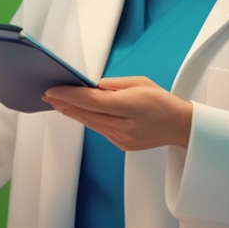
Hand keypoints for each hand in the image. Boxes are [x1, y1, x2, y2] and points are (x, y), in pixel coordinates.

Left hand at [41, 76, 192, 149]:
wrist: (180, 126)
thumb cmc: (162, 102)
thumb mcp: (139, 83)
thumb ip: (111, 85)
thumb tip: (89, 86)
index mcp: (130, 106)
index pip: (91, 100)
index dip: (68, 95)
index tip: (52, 90)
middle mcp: (124, 125)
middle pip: (86, 114)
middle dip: (64, 103)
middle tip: (48, 94)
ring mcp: (122, 138)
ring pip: (89, 123)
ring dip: (72, 112)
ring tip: (57, 102)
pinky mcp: (121, 144)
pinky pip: (99, 129)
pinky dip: (87, 119)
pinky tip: (78, 111)